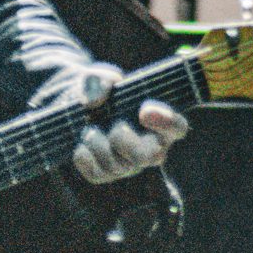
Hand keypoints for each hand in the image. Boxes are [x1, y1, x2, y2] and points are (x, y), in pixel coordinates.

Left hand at [70, 67, 187, 184]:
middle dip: (127, 140)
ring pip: (119, 166)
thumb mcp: (96, 77)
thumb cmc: (99, 91)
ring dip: (98, 144)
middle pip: (152, 157)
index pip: (177, 126)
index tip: (144, 110)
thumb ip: (98, 80)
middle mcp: (149, 146)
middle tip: (114, 126)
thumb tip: (94, 101)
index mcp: (158, 119)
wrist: (75, 107)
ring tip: (88, 128)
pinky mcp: (106, 173)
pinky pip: (97, 174)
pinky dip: (85, 157)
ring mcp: (128, 163)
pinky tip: (81, 144)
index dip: (167, 122)